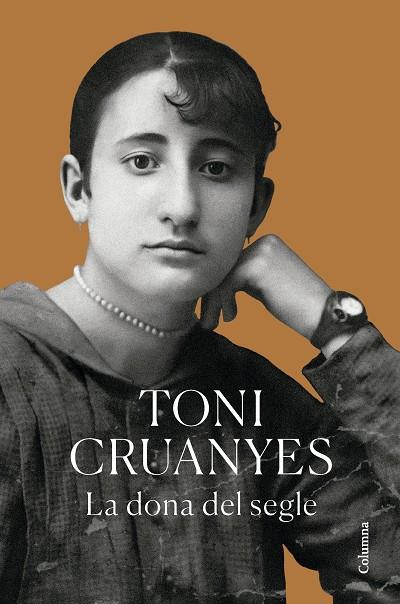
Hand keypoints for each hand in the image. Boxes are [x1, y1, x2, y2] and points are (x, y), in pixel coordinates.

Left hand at [200, 234, 331, 340]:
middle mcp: (264, 241)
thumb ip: (247, 278)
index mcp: (267, 243)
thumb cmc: (298, 307)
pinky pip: (226, 283)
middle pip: (223, 268)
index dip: (217, 287)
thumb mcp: (267, 285)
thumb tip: (216, 284)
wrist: (325, 317)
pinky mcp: (257, 266)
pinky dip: (222, 303)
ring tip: (213, 323)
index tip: (215, 311)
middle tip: (209, 320)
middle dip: (211, 296)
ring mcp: (261, 251)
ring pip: (221, 276)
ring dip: (213, 302)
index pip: (229, 263)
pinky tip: (230, 318)